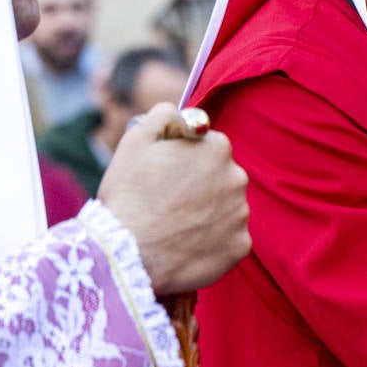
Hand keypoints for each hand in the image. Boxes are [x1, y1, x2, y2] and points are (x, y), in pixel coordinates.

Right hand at [97, 103, 249, 294]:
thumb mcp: (135, 139)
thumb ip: (162, 115)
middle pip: (219, 176)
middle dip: (199, 185)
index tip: (165, 174)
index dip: (183, 159)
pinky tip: (186, 246)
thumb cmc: (128, 194)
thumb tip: (178, 111)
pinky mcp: (239, 247)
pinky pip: (228, 239)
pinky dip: (211, 242)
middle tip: (167, 202)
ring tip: (174, 226)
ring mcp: (241, 214)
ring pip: (225, 207)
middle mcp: (237, 177)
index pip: (207, 145)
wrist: (126, 255)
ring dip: (206, 213)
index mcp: (217, 146)